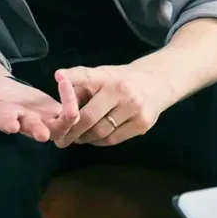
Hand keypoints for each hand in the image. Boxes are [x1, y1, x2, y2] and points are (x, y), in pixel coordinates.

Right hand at [0, 74, 79, 142]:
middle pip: (33, 129)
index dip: (8, 123)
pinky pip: (72, 112)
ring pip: (60, 128)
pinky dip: (72, 96)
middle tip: (42, 134)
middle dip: (37, 130)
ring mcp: (44, 121)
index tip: (10, 125)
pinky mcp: (58, 114)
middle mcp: (26, 122)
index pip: (6, 122)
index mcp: (6, 116)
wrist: (10, 95)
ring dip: (66, 112)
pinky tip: (64, 78)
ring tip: (64, 84)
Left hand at [49, 63, 175, 147]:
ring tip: (77, 138)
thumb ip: (81, 87)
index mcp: (108, 76)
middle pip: (88, 117)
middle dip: (71, 131)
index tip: (58, 76)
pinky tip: (95, 138)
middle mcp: (122, 91)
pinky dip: (99, 142)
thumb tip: (59, 108)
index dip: (71, 78)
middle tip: (60, 140)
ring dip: (85, 138)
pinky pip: (113, 139)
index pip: (87, 75)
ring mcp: (134, 108)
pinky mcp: (142, 123)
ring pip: (100, 132)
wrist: (158, 82)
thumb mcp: (103, 75)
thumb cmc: (122, 80)